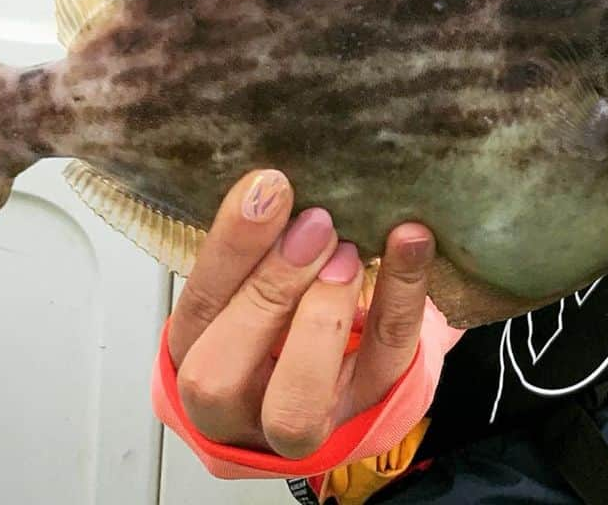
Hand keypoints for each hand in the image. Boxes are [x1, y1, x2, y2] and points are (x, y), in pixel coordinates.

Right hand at [167, 168, 434, 458]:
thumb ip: (257, 240)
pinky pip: (386, 361)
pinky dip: (401, 296)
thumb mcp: (253, 268)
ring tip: (348, 253)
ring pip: (293, 407)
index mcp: (197, 351)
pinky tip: (410, 241)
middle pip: (217, 376)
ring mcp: (301, 425)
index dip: (230, 247)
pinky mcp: (370, 409)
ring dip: (321, 316)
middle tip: (315, 224)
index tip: (266, 185)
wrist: (342, 363)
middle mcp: (234, 406)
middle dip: (268, 290)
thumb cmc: (282, 304)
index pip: (197, 307)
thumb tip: (274, 182)